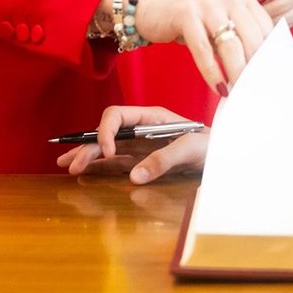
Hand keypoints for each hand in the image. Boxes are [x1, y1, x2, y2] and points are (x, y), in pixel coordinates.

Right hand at [57, 106, 209, 184]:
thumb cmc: (213, 146)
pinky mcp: (141, 161)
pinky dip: (97, 165)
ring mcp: (139, 146)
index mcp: (151, 117)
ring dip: (87, 155)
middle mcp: (141, 129)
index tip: (110, 153)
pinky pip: (114, 162)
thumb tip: (134, 176)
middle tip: (73, 165)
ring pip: (106, 147)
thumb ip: (164, 159)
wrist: (225, 159)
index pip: (117, 116)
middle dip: (88, 146)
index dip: (107, 132)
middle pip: (106, 133)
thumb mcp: (191, 149)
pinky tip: (82, 170)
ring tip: (67, 166)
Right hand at [132, 0, 273, 92]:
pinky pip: (204, 50)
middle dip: (256, 68)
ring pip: (231, 45)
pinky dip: (212, 73)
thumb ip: (240, 34)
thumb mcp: (221, 19)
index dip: (270, 56)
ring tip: (239, 91)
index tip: (272, 78)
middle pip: (252, 38)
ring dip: (237, 73)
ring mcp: (207, 2)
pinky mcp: (186, 14)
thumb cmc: (189, 17)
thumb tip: (263, 67)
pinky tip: (218, 87)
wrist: (149, 4)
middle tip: (257, 90)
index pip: (266, 28)